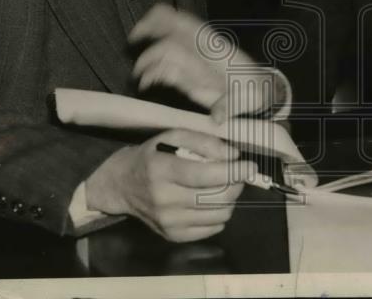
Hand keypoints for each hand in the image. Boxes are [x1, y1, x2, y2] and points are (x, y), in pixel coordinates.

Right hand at [85, 128, 257, 242]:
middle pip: (215, 198)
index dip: (233, 171)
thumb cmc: (151, 156)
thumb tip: (233, 156)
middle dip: (235, 185)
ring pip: (218, 215)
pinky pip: (212, 229)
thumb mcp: (172, 136)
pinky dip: (219, 214)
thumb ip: (204, 142)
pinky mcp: (172, 236)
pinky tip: (211, 201)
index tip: (250, 165)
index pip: (205, 175)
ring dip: (230, 200)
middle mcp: (163, 200)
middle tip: (238, 174)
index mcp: (161, 171)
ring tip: (224, 187)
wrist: (121, 185)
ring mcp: (168, 222)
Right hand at [130, 5, 285, 123]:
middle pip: (170, 28)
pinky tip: (145, 84)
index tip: (149, 24)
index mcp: (212, 48)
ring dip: (148, 59)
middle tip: (133, 40)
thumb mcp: (247, 97)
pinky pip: (165, 69)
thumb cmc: (253, 89)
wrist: (258, 93)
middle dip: (149, 29)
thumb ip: (231, 106)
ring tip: (139, 75)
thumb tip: (218, 116)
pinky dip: (152, 74)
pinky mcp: (187, 77)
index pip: (186, 24)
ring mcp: (192, 62)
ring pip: (164, 49)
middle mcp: (198, 51)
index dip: (166, 19)